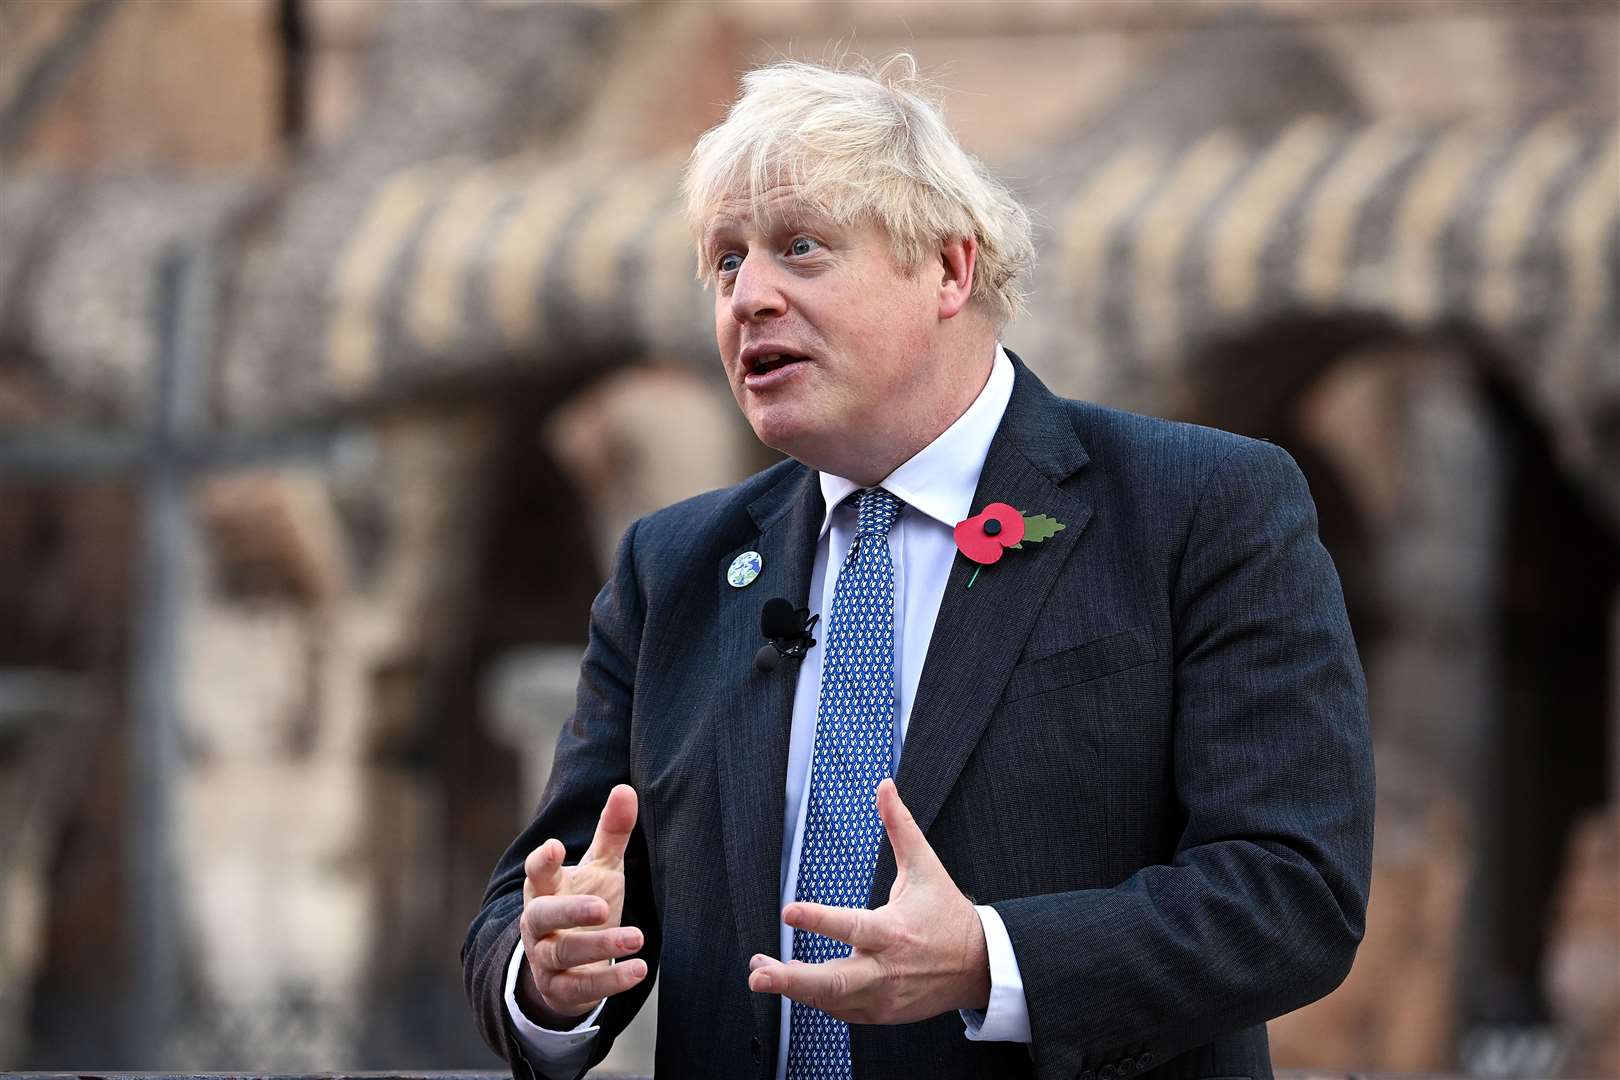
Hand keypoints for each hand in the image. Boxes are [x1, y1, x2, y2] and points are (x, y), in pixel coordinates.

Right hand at [516, 784, 647, 1026]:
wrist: (568, 965)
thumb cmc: (585, 903)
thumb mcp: (600, 868)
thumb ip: (612, 831)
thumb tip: (626, 788)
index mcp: (545, 889)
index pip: (536, 873)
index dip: (542, 861)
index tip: (555, 847)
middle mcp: (538, 923)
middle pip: (542, 916)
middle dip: (570, 911)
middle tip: (603, 906)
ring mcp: (546, 958)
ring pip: (563, 953)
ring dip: (600, 947)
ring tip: (637, 937)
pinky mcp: (561, 989)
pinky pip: (581, 989)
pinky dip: (609, 983)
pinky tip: (637, 970)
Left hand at [746, 778, 990, 1023]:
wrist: (979, 966)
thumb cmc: (946, 913)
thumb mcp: (925, 866)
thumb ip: (900, 826)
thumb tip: (885, 786)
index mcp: (894, 931)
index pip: (853, 927)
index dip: (819, 921)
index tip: (789, 912)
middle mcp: (887, 969)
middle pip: (835, 982)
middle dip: (792, 981)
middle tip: (758, 974)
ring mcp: (884, 997)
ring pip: (832, 1001)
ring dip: (794, 990)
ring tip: (762, 975)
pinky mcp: (882, 1014)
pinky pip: (842, 1011)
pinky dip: (818, 1000)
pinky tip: (797, 986)